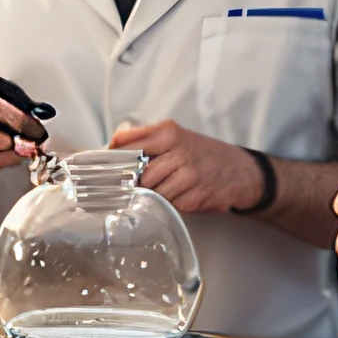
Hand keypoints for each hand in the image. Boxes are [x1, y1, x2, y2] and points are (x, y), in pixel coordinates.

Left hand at [108, 120, 263, 212]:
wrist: (240, 171)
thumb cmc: (201, 152)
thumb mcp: (174, 135)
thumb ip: (143, 138)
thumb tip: (109, 147)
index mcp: (169, 133)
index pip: (126, 144)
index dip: (110, 158)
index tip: (96, 167)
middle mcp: (179, 151)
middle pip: (137, 173)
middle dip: (132, 182)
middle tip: (129, 185)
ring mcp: (189, 175)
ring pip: (152, 191)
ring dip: (150, 195)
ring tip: (159, 190)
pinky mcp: (195, 197)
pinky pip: (169, 204)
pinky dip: (167, 204)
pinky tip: (177, 196)